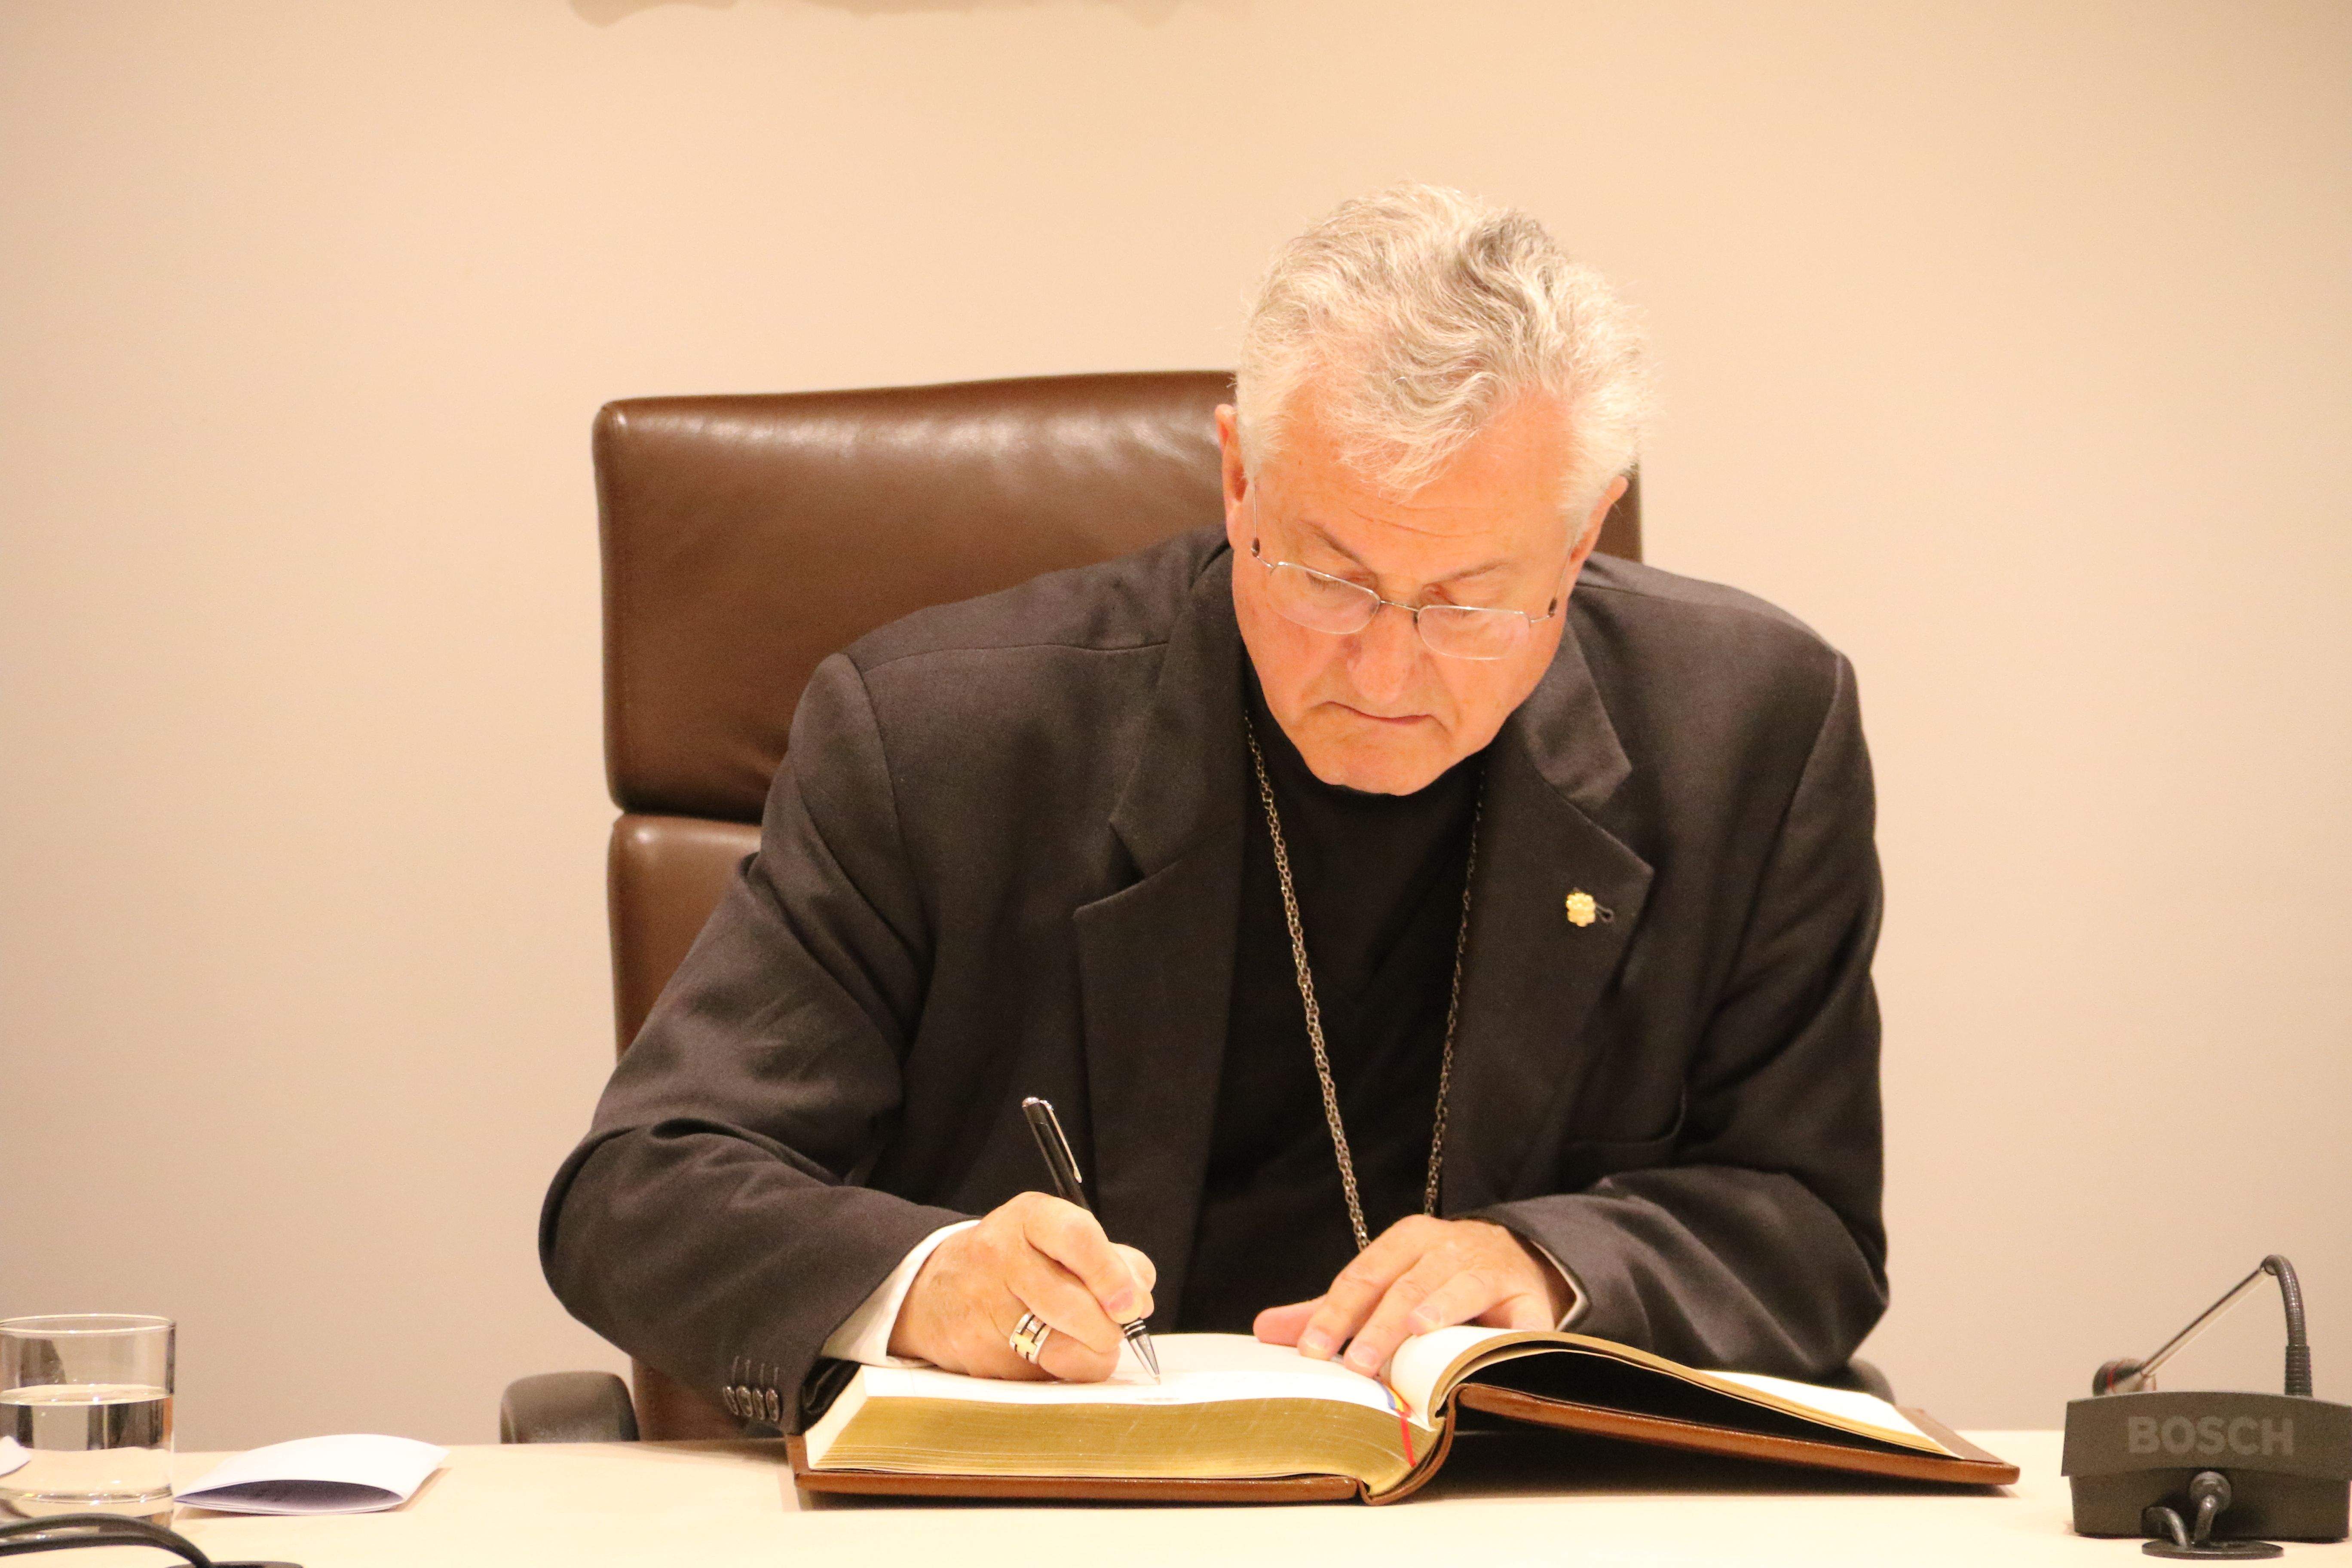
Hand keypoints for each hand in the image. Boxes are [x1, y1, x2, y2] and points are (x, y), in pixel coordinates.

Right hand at [888, 1192, 1155, 1381]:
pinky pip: (1045, 1375)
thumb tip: (1141, 1299)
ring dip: (1092, 1352)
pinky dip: (1062, 1369)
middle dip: (1110, 1326)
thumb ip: (1112, 1260)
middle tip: (1118, 1325)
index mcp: (1029, 1218)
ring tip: (1087, 1338)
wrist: (935, 1292)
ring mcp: (986, 1307)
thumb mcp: (1058, 1240)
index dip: (1112, 1275)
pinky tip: (1050, 1350)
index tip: (1133, 1304)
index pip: (1077, 1238)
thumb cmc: (1018, 1263)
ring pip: (1064, 1348)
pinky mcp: (981, 1355)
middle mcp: (1001, 1255)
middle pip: (1076, 1305)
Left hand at [1252, 1216, 1566, 1377]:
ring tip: (1413, 1331)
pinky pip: (1517, 1316)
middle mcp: (1446, 1248)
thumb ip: (1329, 1309)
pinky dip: (1504, 1332)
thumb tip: (1265, 1328)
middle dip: (1376, 1324)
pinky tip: (1487, 1349)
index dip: (1335, 1313)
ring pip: (1455, 1287)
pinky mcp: (1528, 1299)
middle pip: (1404, 1284)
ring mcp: (1488, 1269)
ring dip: (1434, 1310)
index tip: (1311, 1350)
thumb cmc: (1437, 1278)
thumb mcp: (1382, 1285)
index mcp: (1406, 1240)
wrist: (1516, 1261)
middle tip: (1354, 1363)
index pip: (1363, 1276)